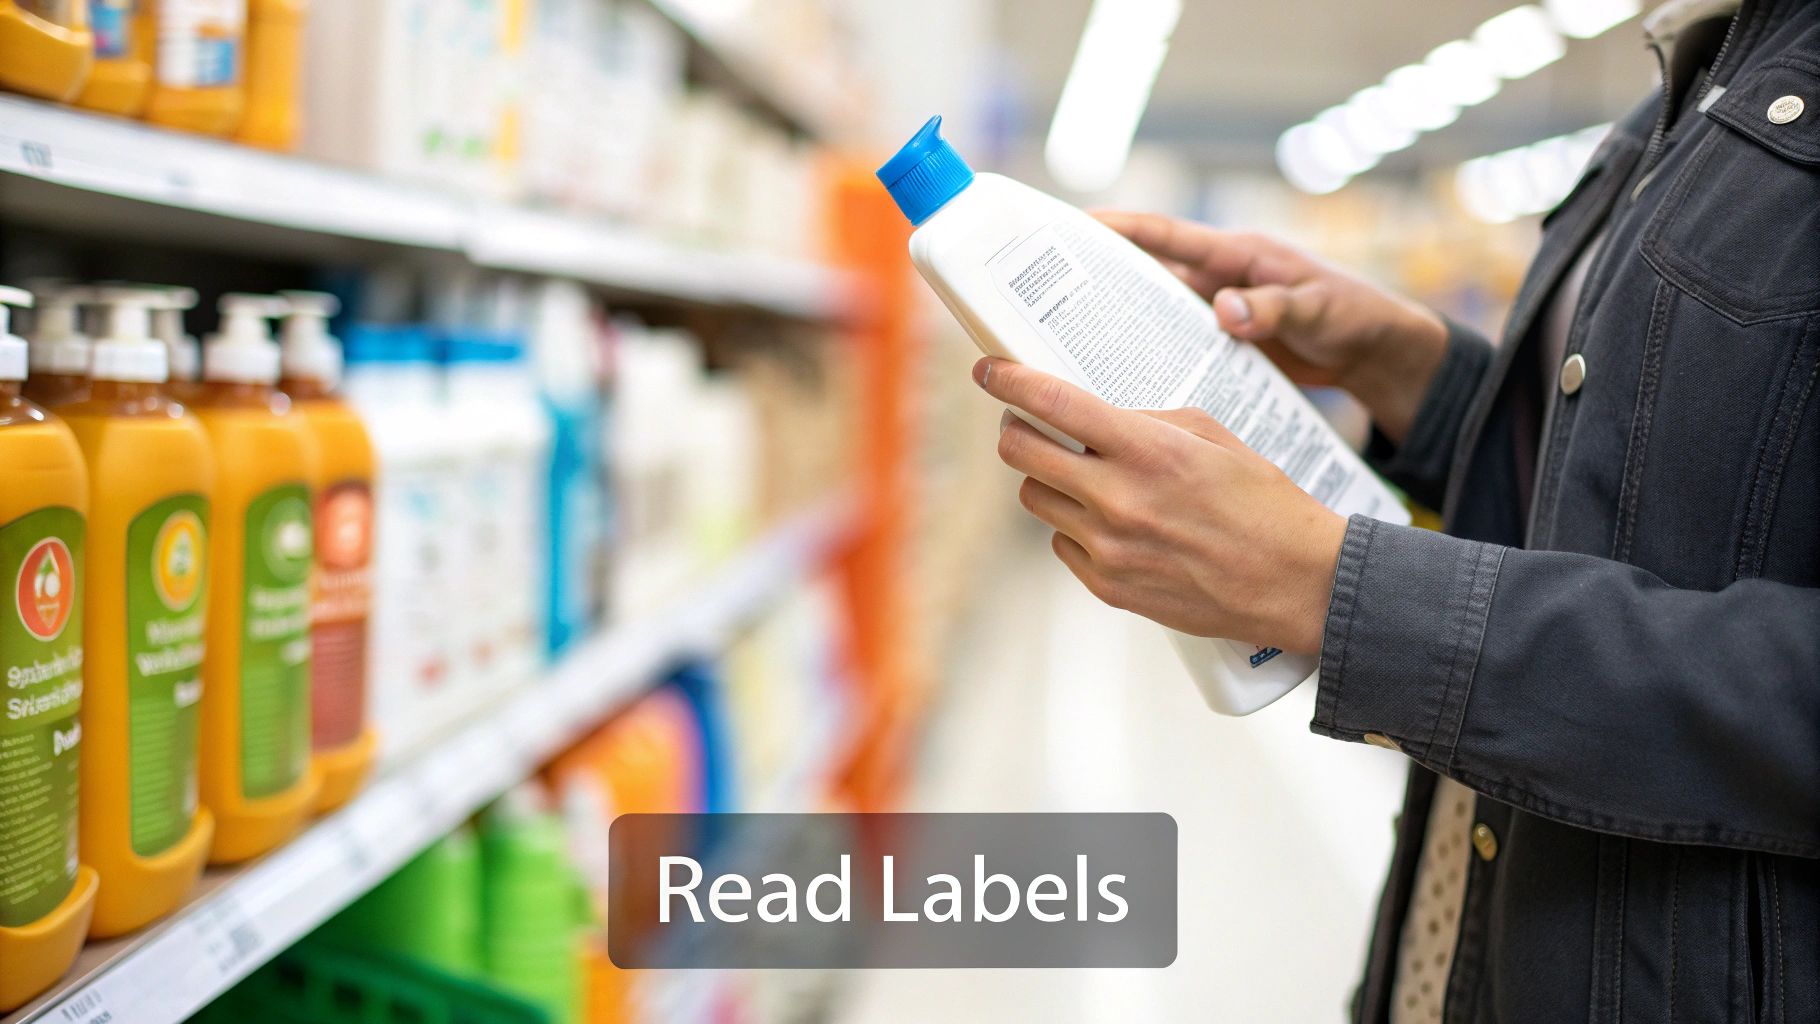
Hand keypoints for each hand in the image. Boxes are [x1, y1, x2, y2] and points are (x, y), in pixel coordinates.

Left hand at [977, 357, 1347, 653]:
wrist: (1295, 582)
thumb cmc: (1262, 501)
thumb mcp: (1212, 436)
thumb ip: (1145, 422)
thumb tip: (1092, 420)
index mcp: (1147, 450)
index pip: (1054, 403)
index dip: (1009, 381)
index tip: (988, 370)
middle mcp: (1118, 499)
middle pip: (1021, 454)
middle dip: (1016, 431)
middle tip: (1027, 425)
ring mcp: (1109, 548)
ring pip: (1036, 498)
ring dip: (1049, 481)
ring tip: (1085, 479)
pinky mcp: (1108, 586)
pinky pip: (1062, 544)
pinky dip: (1075, 528)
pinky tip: (1113, 524)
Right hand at [1096, 211, 1448, 443]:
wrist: (1376, 354)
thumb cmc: (1355, 317)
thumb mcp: (1319, 310)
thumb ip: (1273, 309)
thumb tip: (1224, 310)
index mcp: (1237, 255)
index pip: (1169, 236)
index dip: (1122, 228)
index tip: (1076, 224)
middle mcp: (1219, 278)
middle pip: (1147, 272)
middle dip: (1100, 275)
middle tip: (1047, 287)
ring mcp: (1218, 311)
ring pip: (1156, 312)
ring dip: (1118, 322)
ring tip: (1067, 339)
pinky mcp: (1223, 343)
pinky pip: (1176, 344)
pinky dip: (1150, 355)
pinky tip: (1120, 380)